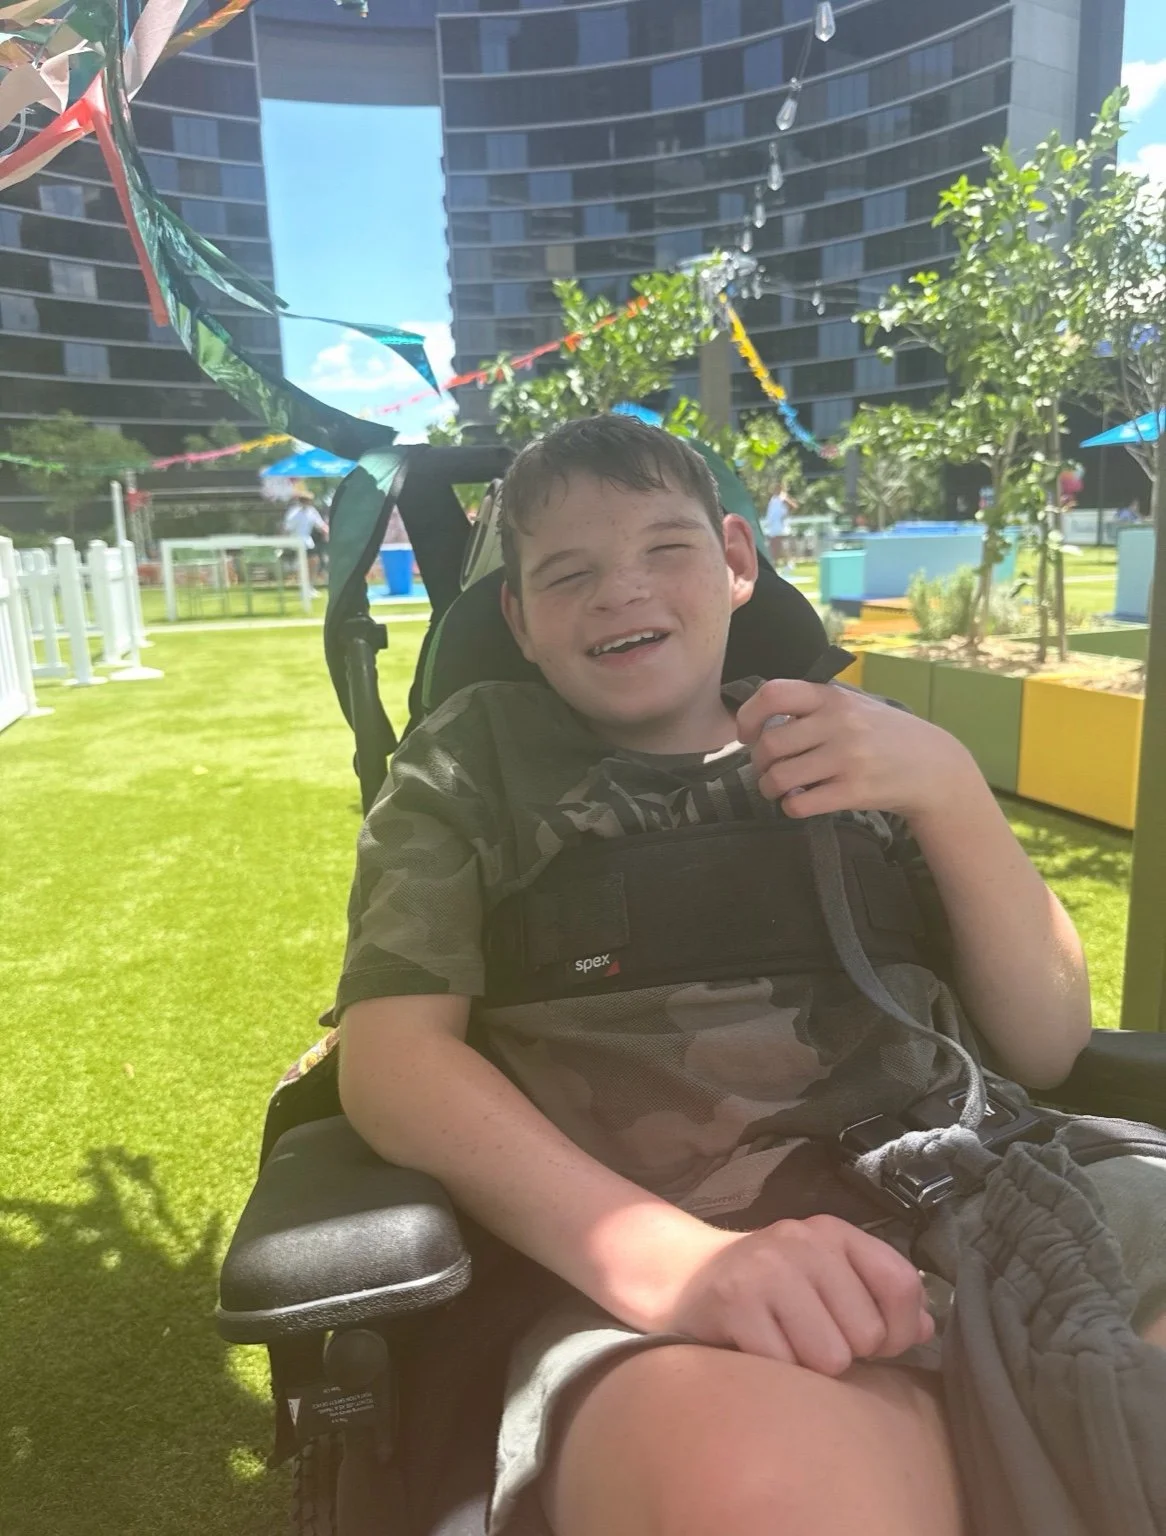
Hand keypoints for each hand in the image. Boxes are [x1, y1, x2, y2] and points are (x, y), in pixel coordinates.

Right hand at [657, 1215, 932, 1376]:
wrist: (680, 1275)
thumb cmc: (766, 1286)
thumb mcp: (823, 1277)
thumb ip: (875, 1296)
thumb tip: (924, 1327)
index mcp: (833, 1232)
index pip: (901, 1283)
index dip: (896, 1329)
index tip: (870, 1342)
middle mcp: (803, 1240)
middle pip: (866, 1333)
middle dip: (844, 1353)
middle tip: (807, 1337)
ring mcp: (767, 1268)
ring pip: (829, 1358)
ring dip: (807, 1368)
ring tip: (782, 1343)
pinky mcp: (734, 1301)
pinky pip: (783, 1367)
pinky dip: (772, 1372)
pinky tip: (754, 1349)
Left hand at [736, 679, 975, 821]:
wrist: (932, 766)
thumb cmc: (882, 734)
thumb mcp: (852, 705)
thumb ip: (811, 707)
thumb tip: (759, 723)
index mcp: (832, 697)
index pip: (772, 694)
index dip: (748, 715)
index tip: (747, 734)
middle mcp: (838, 724)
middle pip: (769, 744)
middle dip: (758, 762)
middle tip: (767, 769)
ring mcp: (847, 758)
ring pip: (778, 777)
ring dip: (769, 788)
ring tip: (778, 789)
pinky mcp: (855, 791)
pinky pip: (799, 804)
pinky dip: (790, 807)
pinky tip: (800, 802)